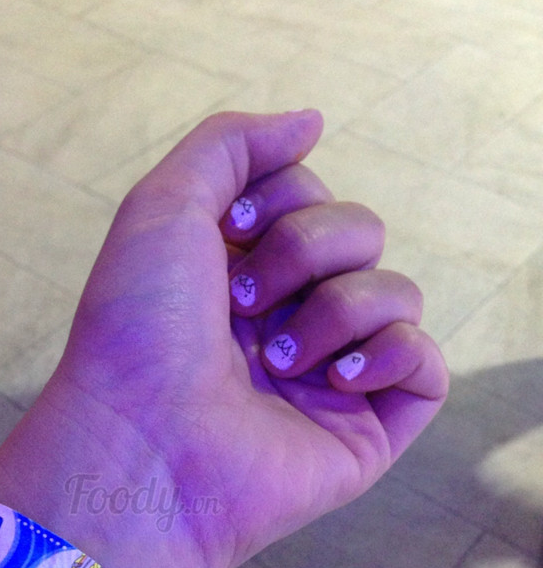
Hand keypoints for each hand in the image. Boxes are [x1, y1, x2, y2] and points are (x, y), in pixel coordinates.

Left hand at [0, 111, 447, 567]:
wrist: (143, 445)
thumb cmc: (140, 329)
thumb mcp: (164, 205)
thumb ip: (233, 144)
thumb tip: (313, 122)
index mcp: (244, 272)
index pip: (312, 195)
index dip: (284, 200)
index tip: (233, 235)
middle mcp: (289, 318)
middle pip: (360, 233)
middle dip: (307, 251)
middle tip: (243, 306)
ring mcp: (330, 376)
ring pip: (396, 293)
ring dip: (336, 311)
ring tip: (275, 364)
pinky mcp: (365, 430)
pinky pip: (426, 365)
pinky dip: (393, 355)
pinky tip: (336, 380)